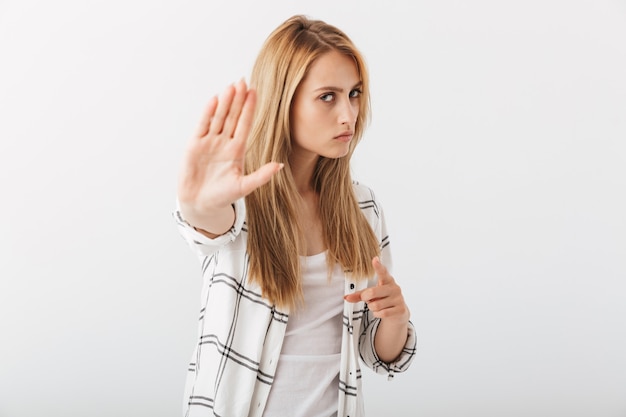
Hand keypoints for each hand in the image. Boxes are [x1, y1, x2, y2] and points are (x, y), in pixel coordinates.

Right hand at [177, 79, 282, 232]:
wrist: (201, 205)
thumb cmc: (223, 196)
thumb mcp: (244, 186)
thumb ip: (261, 176)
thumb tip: (280, 165)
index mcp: (237, 150)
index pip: (244, 125)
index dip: (249, 109)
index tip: (255, 92)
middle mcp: (224, 143)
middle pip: (232, 117)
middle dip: (238, 100)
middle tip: (243, 81)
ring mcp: (209, 142)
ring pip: (218, 118)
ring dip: (224, 103)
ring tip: (231, 87)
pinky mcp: (194, 145)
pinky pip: (202, 126)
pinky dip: (208, 113)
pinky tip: (214, 100)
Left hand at [344, 257, 409, 324]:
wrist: (399, 313)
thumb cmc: (383, 299)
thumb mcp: (372, 295)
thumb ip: (359, 295)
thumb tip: (346, 298)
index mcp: (387, 280)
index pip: (382, 272)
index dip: (378, 266)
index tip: (375, 259)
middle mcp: (394, 288)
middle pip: (372, 292)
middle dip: (366, 298)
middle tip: (367, 298)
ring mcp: (398, 298)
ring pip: (376, 305)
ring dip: (372, 307)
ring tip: (378, 305)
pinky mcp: (400, 309)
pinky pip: (382, 313)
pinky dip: (377, 314)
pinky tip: (382, 311)